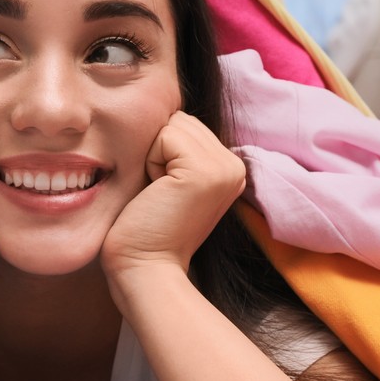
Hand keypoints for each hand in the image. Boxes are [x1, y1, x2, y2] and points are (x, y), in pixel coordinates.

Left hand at [101, 111, 245, 283]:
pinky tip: (156, 193)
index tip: (161, 193)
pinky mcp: (206, 171)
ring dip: (151, 156)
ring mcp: (225, 168)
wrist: (144, 270)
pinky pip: (164, 135)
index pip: (184, 125)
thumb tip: (163, 111)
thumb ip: (176, 152)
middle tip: (158, 194)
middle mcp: (235, 166)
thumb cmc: (144, 230)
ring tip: (158, 194)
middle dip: (157, 151)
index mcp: (229, 168)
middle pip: (179, 120)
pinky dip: (149, 162)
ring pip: (172, 124)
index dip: (160, 152)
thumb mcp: (168, 182)